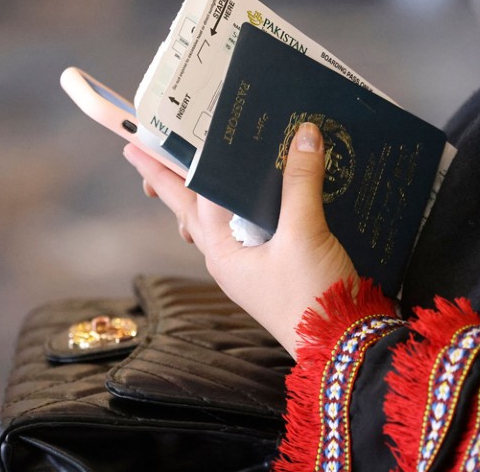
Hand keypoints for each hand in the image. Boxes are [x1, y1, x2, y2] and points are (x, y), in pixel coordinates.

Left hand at [123, 122, 357, 357]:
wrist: (339, 345)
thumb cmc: (311, 297)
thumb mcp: (304, 234)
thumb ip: (300, 183)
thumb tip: (304, 135)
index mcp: (223, 251)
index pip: (195, 196)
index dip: (178, 164)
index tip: (156, 139)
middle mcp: (229, 258)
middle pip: (190, 211)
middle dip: (167, 183)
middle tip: (141, 155)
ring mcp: (249, 266)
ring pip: (217, 222)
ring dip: (202, 197)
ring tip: (188, 175)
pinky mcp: (273, 269)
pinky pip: (247, 232)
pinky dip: (242, 210)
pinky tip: (254, 200)